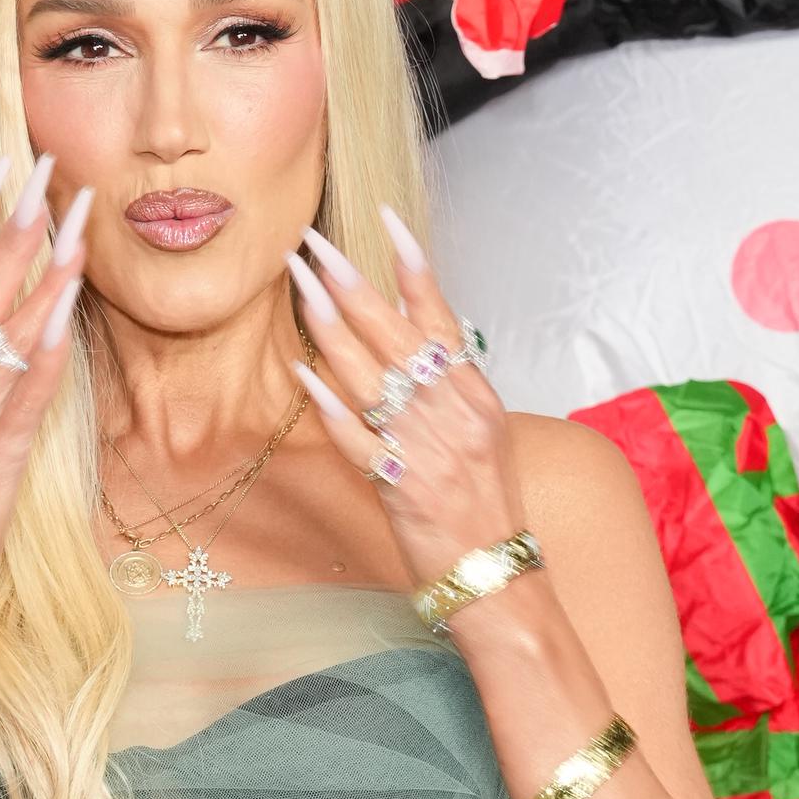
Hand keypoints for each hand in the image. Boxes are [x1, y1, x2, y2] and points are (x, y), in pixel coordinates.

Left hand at [285, 206, 524, 590]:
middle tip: (314, 244)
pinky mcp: (400, 488)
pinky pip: (359, 438)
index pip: (441, 318)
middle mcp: (454, 415)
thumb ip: (449, 388)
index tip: (383, 220)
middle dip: (352, 284)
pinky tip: (304, 374)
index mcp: (476, 397)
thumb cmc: (485, 507)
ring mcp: (427, 450)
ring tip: (300, 286)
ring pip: (373, 376)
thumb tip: (414, 339)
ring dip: (332, 327)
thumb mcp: (483, 435)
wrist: (498, 578)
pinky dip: (331, 405)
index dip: (412, 266)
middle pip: (397, 336)